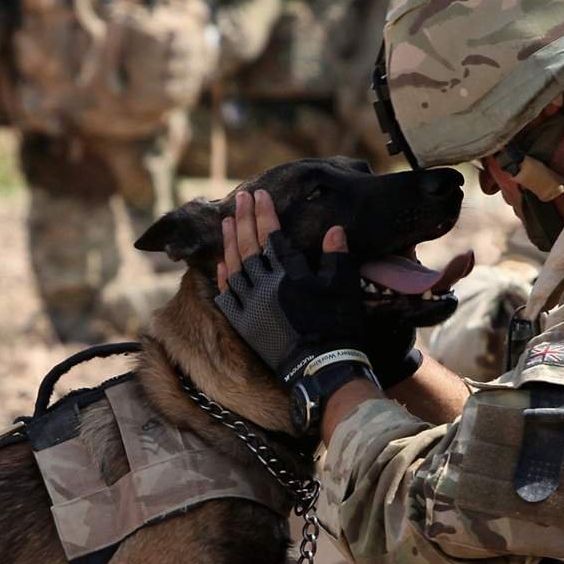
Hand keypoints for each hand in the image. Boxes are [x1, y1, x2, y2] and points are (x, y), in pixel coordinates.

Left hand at [213, 190, 375, 431]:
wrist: (320, 368)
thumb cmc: (337, 326)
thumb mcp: (342, 288)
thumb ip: (336, 256)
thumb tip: (334, 229)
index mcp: (289, 274)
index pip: (272, 235)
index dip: (265, 214)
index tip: (258, 195)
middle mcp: (265, 285)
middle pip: (249, 245)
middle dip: (243, 219)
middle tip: (239, 199)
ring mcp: (250, 305)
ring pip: (234, 266)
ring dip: (229, 242)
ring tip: (225, 222)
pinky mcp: (243, 324)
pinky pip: (227, 295)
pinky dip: (223, 276)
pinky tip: (220, 262)